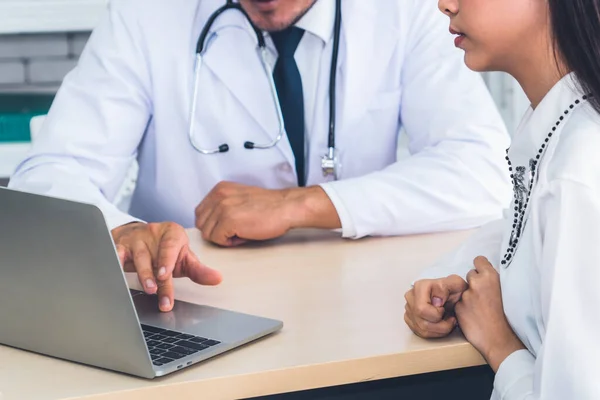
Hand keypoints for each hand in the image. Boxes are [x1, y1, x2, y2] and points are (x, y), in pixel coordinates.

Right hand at [112, 222, 222, 311]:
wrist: (142, 236)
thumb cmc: (167, 250)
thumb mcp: (184, 258)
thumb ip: (199, 270)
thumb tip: (218, 279)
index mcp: (173, 233)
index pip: (170, 246)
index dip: (167, 260)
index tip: (165, 275)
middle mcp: (154, 233)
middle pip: (154, 256)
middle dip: (155, 276)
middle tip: (156, 291)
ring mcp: (136, 239)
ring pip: (136, 257)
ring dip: (141, 274)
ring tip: (147, 289)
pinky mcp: (120, 244)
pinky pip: (115, 253)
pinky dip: (114, 262)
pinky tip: (113, 274)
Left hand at [195, 182, 340, 245]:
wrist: (287, 207)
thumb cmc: (269, 206)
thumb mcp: (240, 197)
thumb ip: (224, 204)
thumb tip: (212, 222)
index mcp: (220, 189)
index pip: (201, 212)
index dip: (213, 224)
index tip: (228, 226)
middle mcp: (218, 195)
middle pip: (201, 223)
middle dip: (215, 231)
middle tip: (234, 231)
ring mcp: (222, 208)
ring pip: (207, 233)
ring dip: (222, 237)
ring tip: (241, 232)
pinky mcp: (228, 220)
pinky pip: (217, 239)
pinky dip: (229, 242)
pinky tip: (244, 236)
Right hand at [404, 275, 467, 337]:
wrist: (452, 292)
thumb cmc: (453, 289)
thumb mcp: (456, 283)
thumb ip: (447, 287)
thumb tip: (437, 301)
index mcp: (420, 287)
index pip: (421, 309)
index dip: (437, 314)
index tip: (445, 309)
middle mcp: (411, 298)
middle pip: (422, 322)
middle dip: (441, 325)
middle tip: (450, 318)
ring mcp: (409, 309)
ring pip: (422, 330)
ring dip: (439, 330)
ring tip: (448, 322)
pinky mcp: (410, 319)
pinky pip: (421, 333)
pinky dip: (434, 333)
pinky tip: (441, 325)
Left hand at [455, 256, 524, 371]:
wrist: (499, 338)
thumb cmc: (507, 317)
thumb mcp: (505, 292)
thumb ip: (493, 281)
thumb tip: (485, 273)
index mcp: (491, 277)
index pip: (479, 260)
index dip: (480, 268)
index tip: (482, 275)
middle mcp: (476, 283)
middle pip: (470, 275)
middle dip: (473, 282)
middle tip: (482, 296)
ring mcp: (466, 295)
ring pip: (463, 289)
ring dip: (467, 295)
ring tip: (478, 308)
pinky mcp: (458, 306)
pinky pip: (458, 302)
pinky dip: (462, 306)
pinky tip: (472, 315)